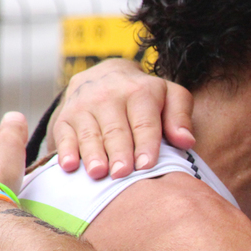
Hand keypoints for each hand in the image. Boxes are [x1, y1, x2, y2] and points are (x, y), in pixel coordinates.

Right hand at [51, 59, 195, 178]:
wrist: (104, 76)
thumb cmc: (144, 97)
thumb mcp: (169, 97)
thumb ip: (180, 117)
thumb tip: (186, 141)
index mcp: (141, 91)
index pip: (144, 122)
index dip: (146, 144)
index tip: (147, 165)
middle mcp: (110, 95)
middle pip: (116, 129)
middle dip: (120, 152)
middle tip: (122, 174)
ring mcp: (85, 105)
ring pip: (90, 133)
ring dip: (93, 153)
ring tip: (98, 173)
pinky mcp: (65, 116)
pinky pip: (65, 134)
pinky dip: (66, 150)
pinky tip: (69, 166)